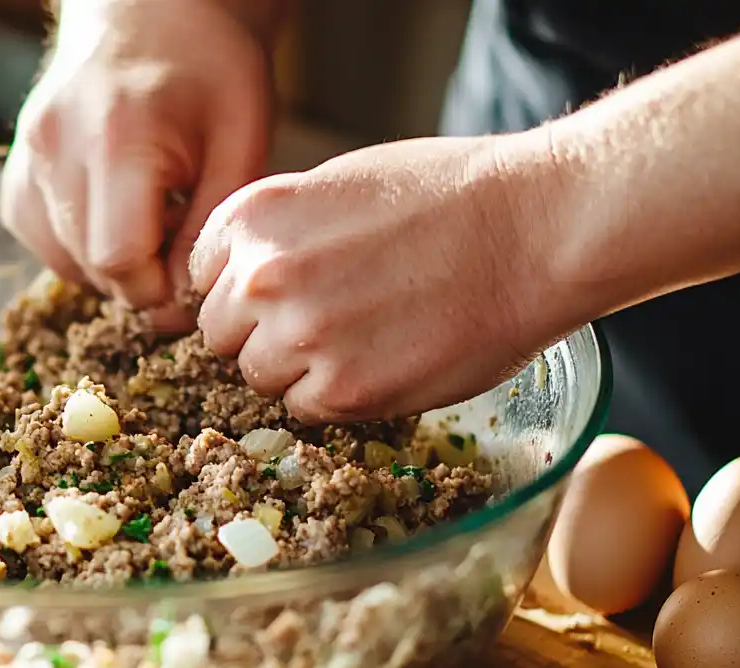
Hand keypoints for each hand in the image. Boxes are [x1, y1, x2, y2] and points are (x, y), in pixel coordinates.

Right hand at [0, 0, 273, 329]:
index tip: (188, 278)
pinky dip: (77, 247)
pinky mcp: (15, 172)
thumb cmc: (209, 68)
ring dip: (107, 265)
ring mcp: (27, 158)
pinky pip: (40, 239)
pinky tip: (113, 216)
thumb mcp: (241, 141)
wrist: (151, 12)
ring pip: (61, 260)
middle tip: (176, 249)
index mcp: (118, 140)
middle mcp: (56, 149)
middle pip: (88, 265)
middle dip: (137, 279)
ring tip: (148, 224)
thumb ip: (210, 224)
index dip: (156, 287)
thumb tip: (178, 297)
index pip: (117, 259)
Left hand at [189, 134, 561, 420]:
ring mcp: (300, 338)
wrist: (536, 228)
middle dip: (261, 332)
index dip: (241, 289)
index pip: (203, 277)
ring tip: (362, 338)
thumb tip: (243, 275)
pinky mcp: (343, 391)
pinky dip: (337, 396)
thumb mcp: (338, 184)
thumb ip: (279, 232)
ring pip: (258, 378)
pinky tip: (383, 359)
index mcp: (254, 218)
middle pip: (221, 333)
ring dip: (297, 369)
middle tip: (326, 320)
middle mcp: (263, 278)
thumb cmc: (449, 195)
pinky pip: (306, 410)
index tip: (278, 293)